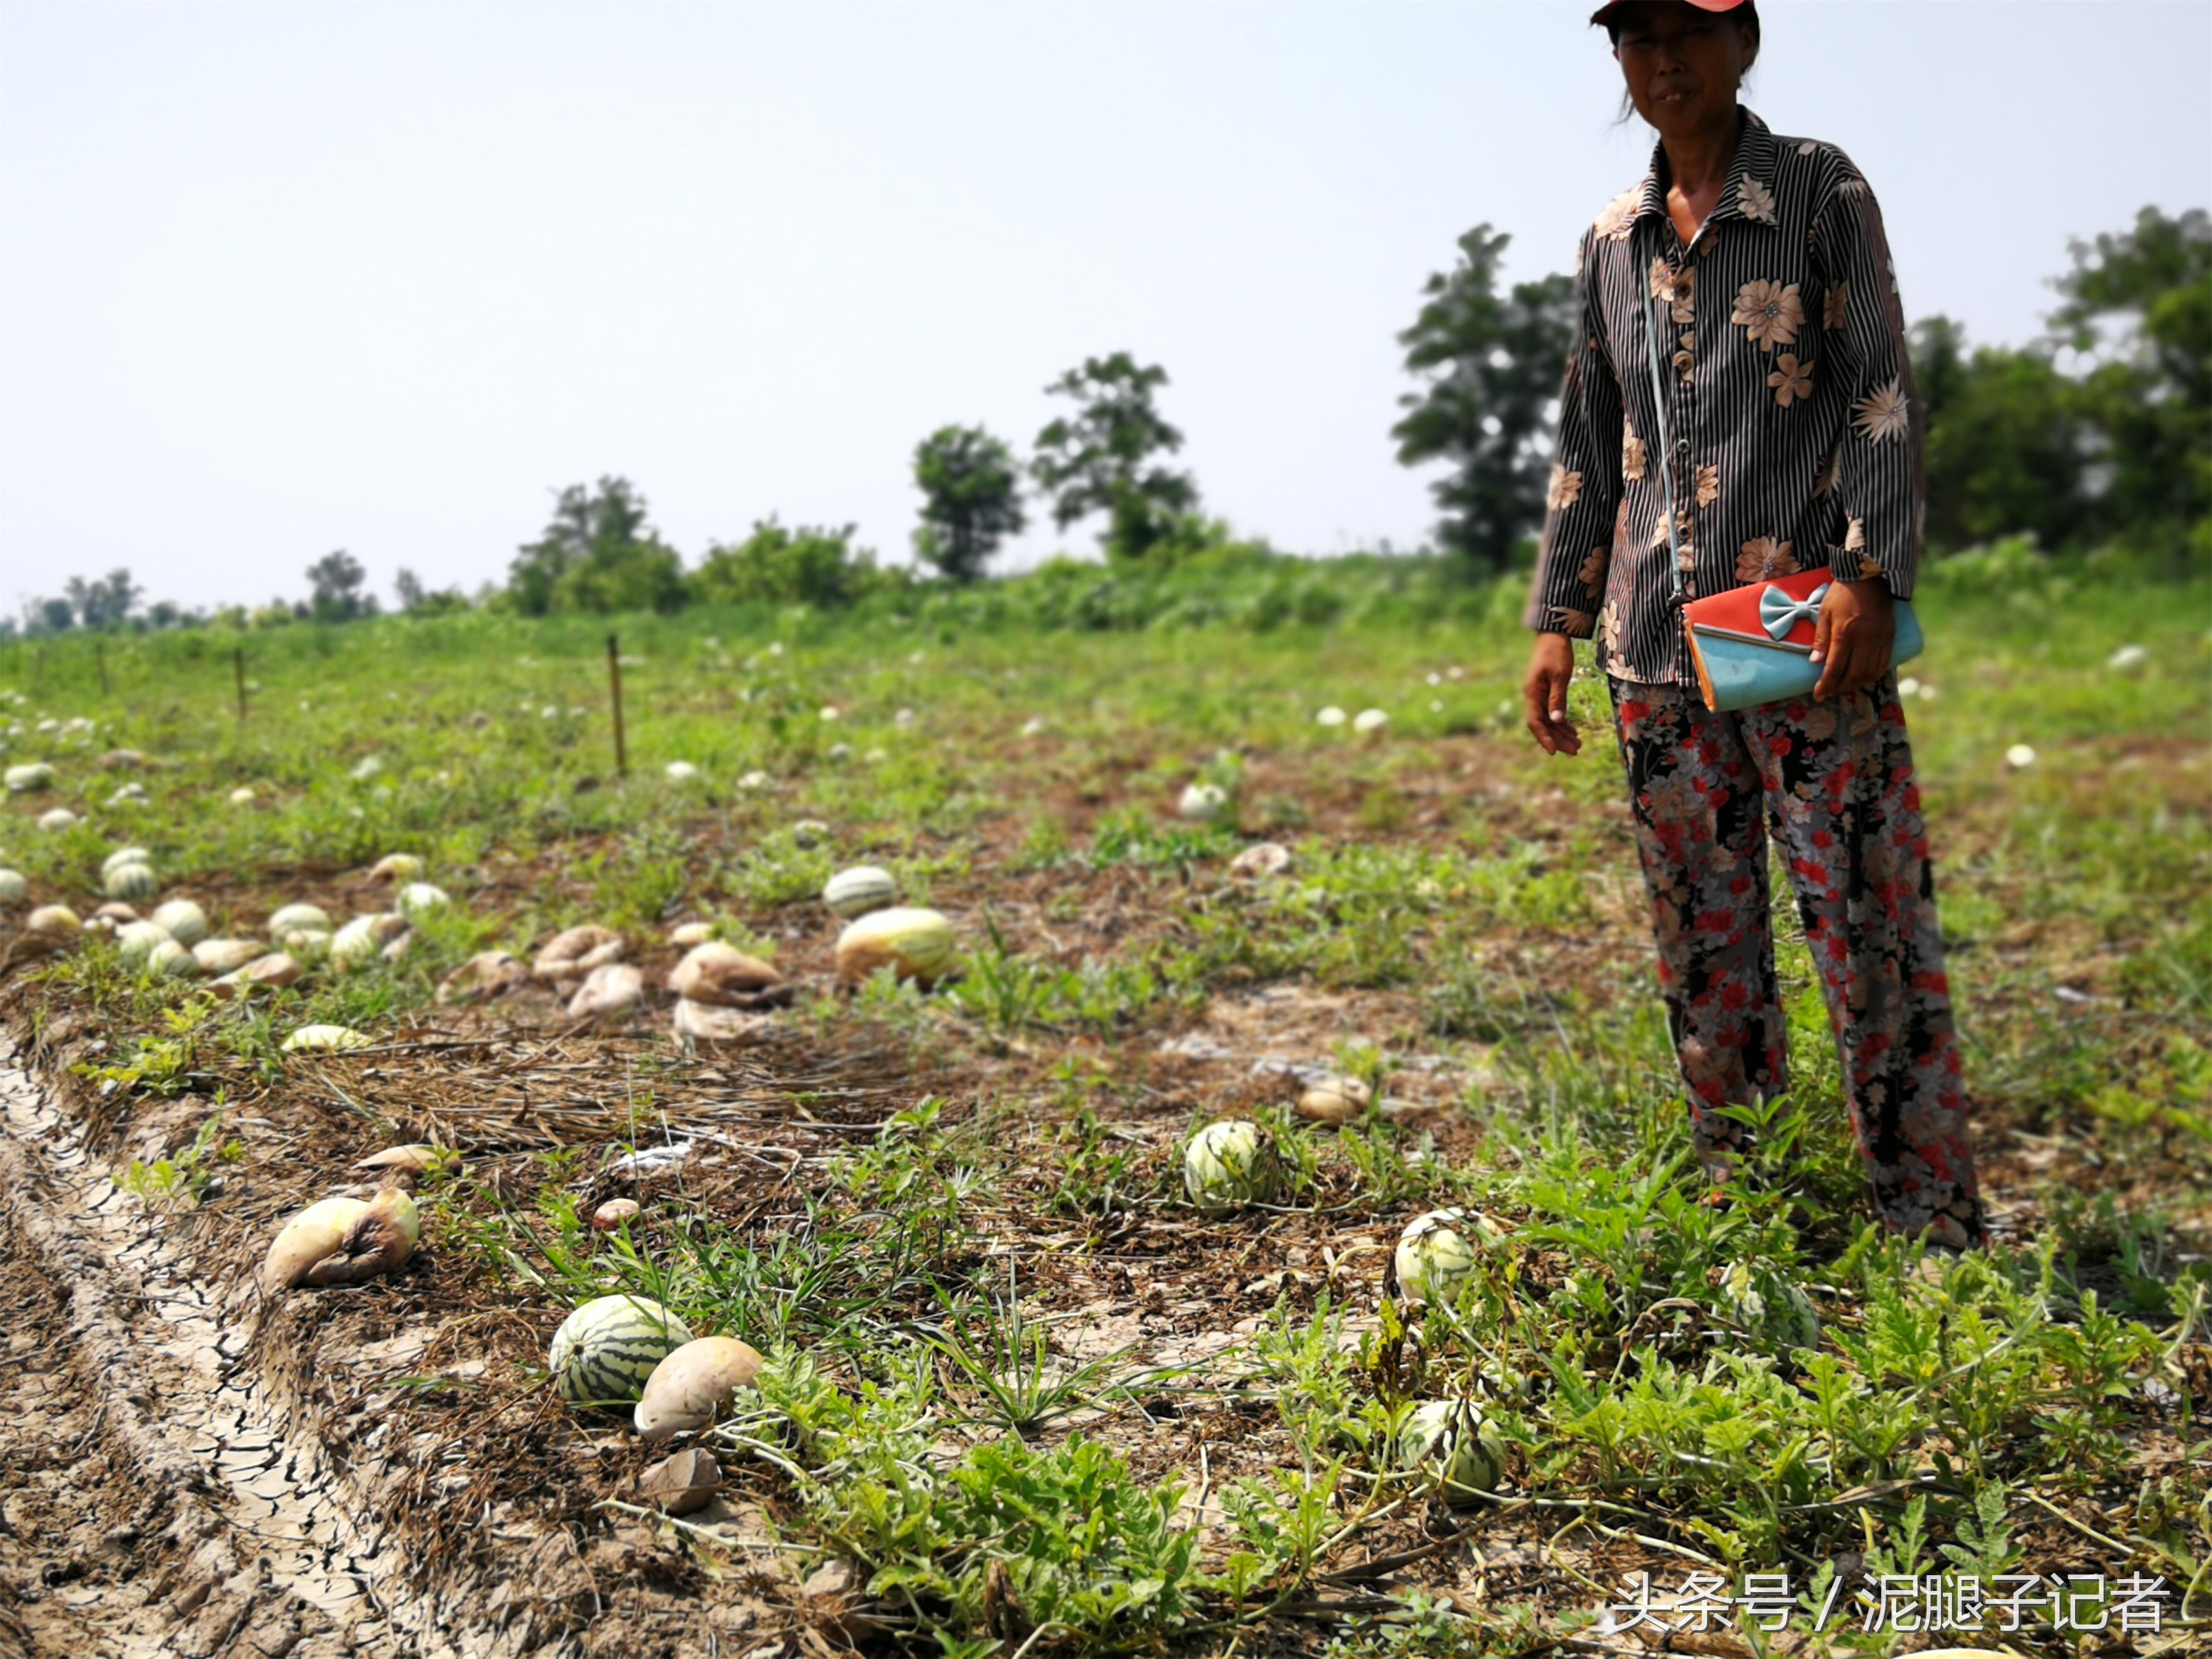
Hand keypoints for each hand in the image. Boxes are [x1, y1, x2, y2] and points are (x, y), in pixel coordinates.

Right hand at [1522, 633, 1581, 755]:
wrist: (1553, 635)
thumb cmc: (1556, 652)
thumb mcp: (1559, 675)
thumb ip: (1557, 698)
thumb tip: (1557, 721)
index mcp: (1532, 693)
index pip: (1535, 721)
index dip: (1544, 738)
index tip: (1553, 752)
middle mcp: (1533, 697)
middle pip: (1543, 724)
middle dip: (1558, 739)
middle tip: (1575, 751)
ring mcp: (1540, 695)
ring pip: (1549, 720)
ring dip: (1562, 733)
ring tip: (1577, 745)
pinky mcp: (1547, 692)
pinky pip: (1553, 712)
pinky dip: (1563, 723)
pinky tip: (1573, 731)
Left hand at [1810, 577, 1894, 700]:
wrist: (1869, 576)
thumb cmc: (1842, 593)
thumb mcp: (1824, 612)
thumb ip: (1821, 639)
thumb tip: (1815, 662)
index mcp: (1844, 633)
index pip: (1834, 668)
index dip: (1825, 685)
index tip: (1818, 694)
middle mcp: (1864, 639)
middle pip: (1853, 675)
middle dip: (1840, 688)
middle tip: (1830, 691)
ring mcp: (1879, 639)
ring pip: (1870, 672)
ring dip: (1856, 684)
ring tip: (1845, 686)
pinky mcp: (1889, 636)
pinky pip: (1884, 662)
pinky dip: (1874, 674)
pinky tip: (1864, 677)